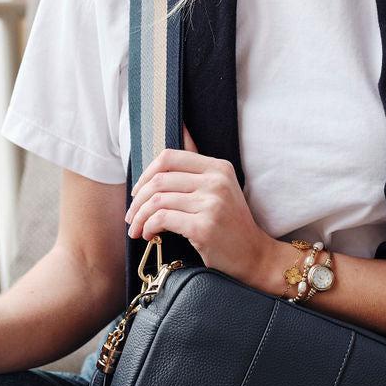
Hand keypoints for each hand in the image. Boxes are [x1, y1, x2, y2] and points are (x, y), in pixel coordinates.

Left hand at [125, 124, 286, 291]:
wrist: (254, 255)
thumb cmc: (231, 224)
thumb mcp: (220, 189)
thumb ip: (197, 169)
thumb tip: (183, 131)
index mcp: (218, 168)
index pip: (170, 157)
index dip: (146, 173)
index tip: (138, 191)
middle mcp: (216, 181)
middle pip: (159, 180)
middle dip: (137, 200)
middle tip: (132, 215)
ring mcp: (211, 203)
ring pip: (157, 201)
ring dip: (139, 217)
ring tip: (137, 229)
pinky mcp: (204, 227)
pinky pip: (163, 219)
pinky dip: (149, 227)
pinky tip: (149, 235)